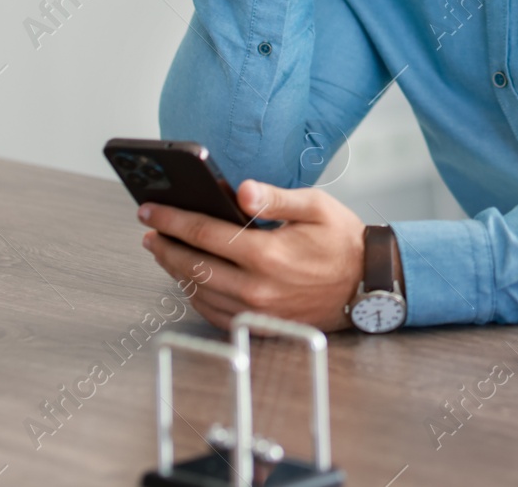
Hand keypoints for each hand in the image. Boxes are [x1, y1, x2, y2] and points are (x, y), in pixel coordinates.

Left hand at [138, 179, 364, 331]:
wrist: (368, 285)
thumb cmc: (342, 241)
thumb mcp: (316, 207)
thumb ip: (275, 198)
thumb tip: (240, 190)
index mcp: (267, 254)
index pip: (203, 233)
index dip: (171, 219)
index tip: (149, 210)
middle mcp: (256, 288)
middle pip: (191, 265)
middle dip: (164, 245)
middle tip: (149, 230)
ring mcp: (256, 312)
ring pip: (198, 292)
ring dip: (175, 270)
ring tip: (164, 250)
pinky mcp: (260, 327)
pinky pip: (214, 313)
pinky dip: (195, 295)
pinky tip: (190, 279)